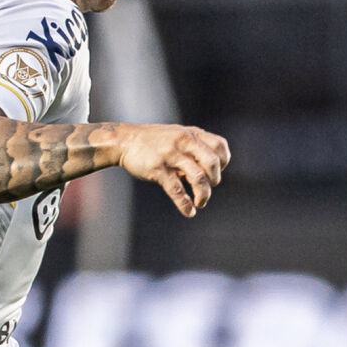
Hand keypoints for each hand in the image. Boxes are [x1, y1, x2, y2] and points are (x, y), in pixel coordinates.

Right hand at [116, 124, 231, 217]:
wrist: (124, 141)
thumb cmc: (151, 141)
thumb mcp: (176, 135)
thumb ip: (194, 147)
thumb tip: (208, 169)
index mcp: (191, 134)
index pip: (220, 146)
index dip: (223, 162)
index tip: (215, 172)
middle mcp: (184, 142)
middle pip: (212, 162)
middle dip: (215, 179)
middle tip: (209, 186)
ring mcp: (171, 156)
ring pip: (198, 177)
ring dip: (203, 194)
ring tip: (201, 202)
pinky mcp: (158, 169)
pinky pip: (177, 190)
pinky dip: (185, 204)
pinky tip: (189, 212)